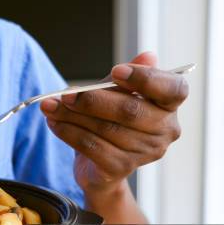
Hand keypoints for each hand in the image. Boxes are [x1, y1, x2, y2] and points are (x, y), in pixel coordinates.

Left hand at [40, 52, 187, 193]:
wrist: (98, 166)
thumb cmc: (111, 122)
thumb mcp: (115, 94)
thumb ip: (125, 78)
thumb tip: (148, 56)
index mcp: (169, 106)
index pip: (173, 90)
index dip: (145, 79)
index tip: (115, 71)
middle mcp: (165, 131)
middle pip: (130, 110)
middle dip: (92, 100)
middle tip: (65, 93)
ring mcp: (145, 152)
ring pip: (105, 128)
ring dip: (72, 115)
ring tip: (50, 107)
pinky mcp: (121, 168)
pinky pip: (91, 146)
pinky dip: (69, 132)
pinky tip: (54, 123)